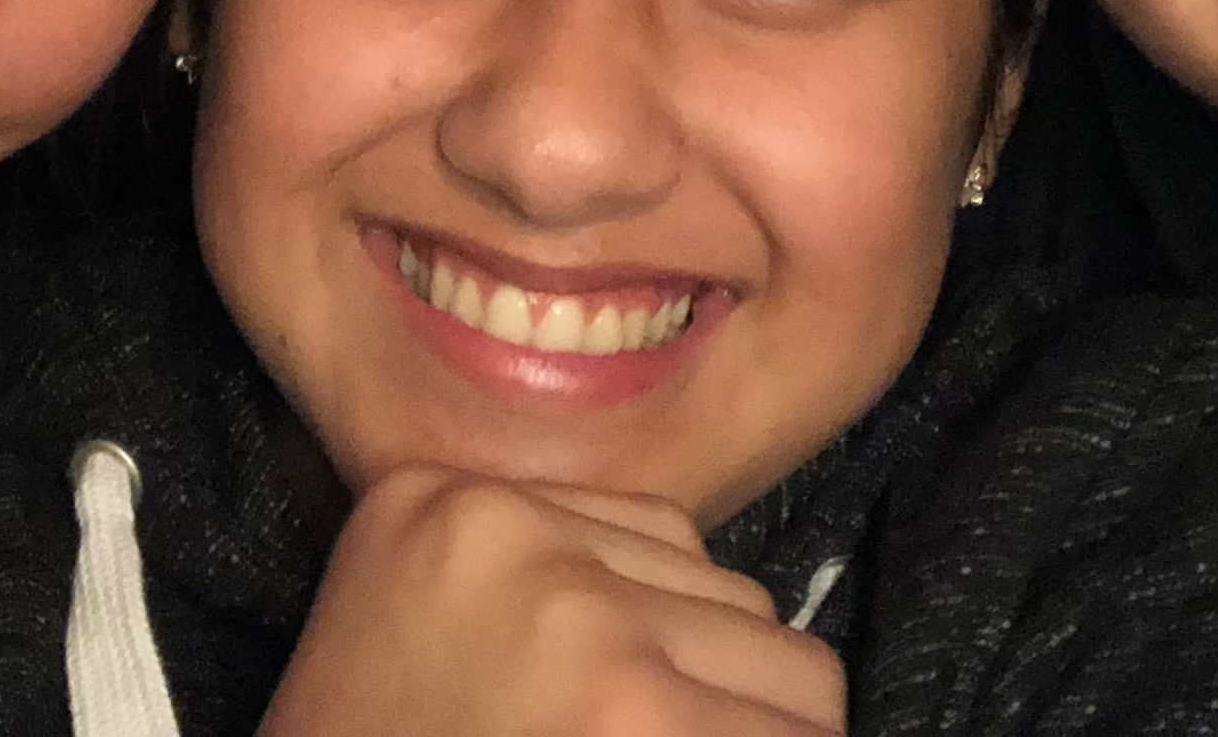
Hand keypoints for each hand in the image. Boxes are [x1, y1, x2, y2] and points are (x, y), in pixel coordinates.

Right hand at [257, 466, 844, 736]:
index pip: (657, 537)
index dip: (660, 646)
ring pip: (791, 669)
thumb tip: (718, 609)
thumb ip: (548, 582)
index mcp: (439, 502)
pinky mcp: (640, 720)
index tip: (596, 715)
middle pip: (729, 595)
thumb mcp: (426, 634)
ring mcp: (586, 629)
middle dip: (710, 690)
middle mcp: (514, 539)